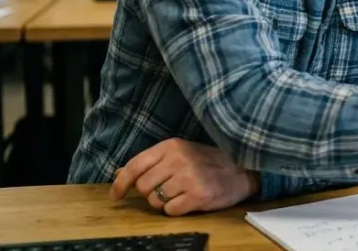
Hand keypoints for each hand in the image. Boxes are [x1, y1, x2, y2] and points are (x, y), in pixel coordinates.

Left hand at [110, 138, 259, 215]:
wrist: (242, 170)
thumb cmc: (207, 162)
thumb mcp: (179, 154)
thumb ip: (150, 163)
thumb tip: (118, 173)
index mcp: (171, 146)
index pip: (134, 166)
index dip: (120, 184)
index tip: (116, 196)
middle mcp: (178, 159)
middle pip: (143, 187)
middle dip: (151, 193)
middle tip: (167, 190)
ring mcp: (189, 177)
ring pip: (155, 200)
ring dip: (164, 202)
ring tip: (181, 194)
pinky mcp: (199, 195)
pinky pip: (170, 211)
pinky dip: (177, 210)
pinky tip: (189, 200)